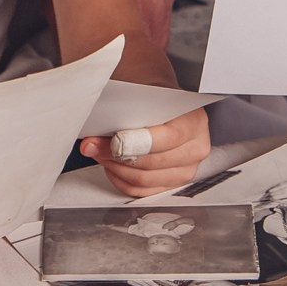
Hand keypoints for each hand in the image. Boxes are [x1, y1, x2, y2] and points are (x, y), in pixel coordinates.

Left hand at [79, 105, 209, 195]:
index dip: (135, 143)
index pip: (166, 139)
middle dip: (118, 155)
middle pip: (153, 163)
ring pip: (145, 180)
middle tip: (96, 145)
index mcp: (193, 121)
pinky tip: (112, 166)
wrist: (166, 105)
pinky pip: (143, 191)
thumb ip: (119, 111)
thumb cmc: (155, 98)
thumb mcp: (143, 94)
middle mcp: (195, 148)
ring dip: (117, 168)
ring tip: (102, 154)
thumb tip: (91, 141)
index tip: (113, 141)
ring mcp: (187, 169)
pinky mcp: (173, 184)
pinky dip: (122, 180)